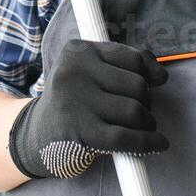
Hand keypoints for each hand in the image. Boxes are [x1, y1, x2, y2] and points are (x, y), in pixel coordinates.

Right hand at [7, 38, 169, 178]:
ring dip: (147, 123)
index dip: (148, 74)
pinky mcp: (80, 132)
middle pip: (138, 85)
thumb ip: (126, 64)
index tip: (150, 85)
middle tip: (137, 113)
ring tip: (141, 127)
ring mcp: (75, 101)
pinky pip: (126, 137)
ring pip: (135, 110)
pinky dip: (149, 142)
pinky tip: (158, 144)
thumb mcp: (91, 74)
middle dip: (146, 102)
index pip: (132, 58)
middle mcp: (73, 71)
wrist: (34, 137)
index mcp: (77, 51)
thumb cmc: (73, 102)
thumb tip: (161, 74)